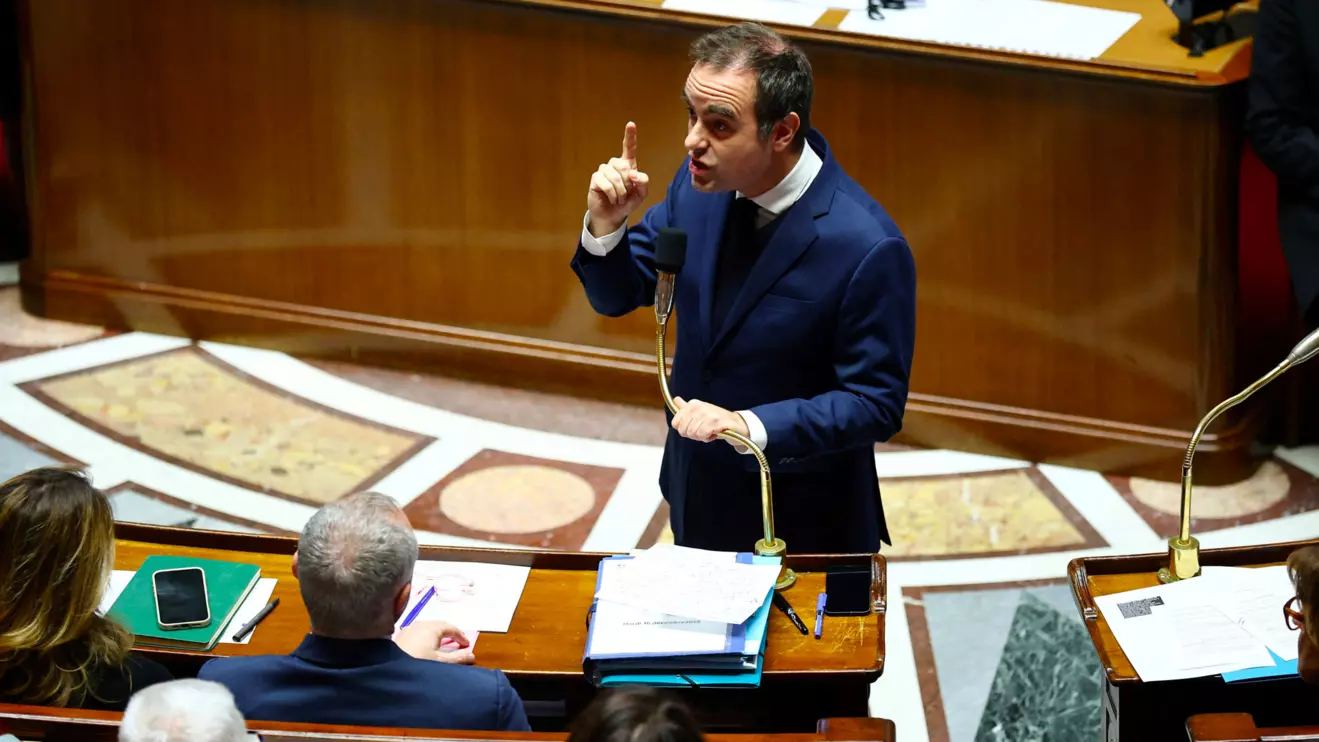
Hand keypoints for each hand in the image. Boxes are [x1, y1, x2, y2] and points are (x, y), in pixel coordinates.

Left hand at [394, 620, 474, 664]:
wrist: (389, 669)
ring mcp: (409, 629)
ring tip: (443, 645)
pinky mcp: (400, 636)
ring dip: (437, 635)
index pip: (451, 627)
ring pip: (427, 628)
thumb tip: (472, 655)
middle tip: (457, 643)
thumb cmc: (418, 664)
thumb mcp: (441, 663)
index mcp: (432, 627)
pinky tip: (425, 647)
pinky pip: (418, 633)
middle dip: (450, 633)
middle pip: (439, 625)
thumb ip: (458, 658)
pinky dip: (426, 637)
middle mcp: (420, 624)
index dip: (460, 635)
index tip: (467, 645)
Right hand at [587, 122, 649, 236]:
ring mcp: (604, 170)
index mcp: (628, 165)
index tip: (631, 124)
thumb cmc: (627, 202)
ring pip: (615, 176)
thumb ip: (643, 183)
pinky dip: (612, 194)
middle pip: (624, 166)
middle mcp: (615, 165)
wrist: (613, 215)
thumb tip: (634, 174)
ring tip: (619, 199)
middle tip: (626, 194)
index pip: (629, 148)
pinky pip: (606, 183)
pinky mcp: (595, 178)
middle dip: (628, 184)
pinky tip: (612, 199)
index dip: (630, 136)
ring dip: (620, 192)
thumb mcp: (641, 195)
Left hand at [671, 397, 749, 442]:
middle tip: (704, 430)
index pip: (675, 423)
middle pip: (683, 430)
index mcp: (693, 404)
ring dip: (702, 437)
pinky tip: (715, 433)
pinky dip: (708, 437)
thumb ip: (686, 408)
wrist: (736, 424)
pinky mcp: (716, 422)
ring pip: (693, 433)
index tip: (694, 427)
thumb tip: (675, 399)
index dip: (684, 430)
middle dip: (693, 435)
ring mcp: (708, 413)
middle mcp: (699, 406)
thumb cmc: (715, 420)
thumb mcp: (699, 412)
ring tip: (710, 431)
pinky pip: (703, 435)